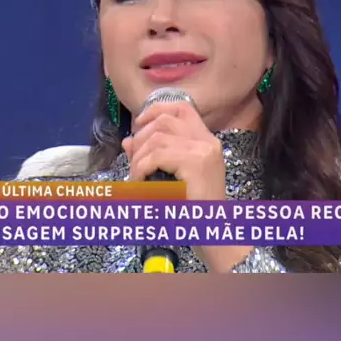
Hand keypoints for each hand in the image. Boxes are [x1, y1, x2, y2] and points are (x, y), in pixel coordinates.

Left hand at [122, 101, 251, 271]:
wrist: (212, 232)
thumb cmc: (191, 208)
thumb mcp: (170, 176)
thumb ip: (151, 155)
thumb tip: (128, 141)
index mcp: (206, 140)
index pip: (182, 108)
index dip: (156, 110)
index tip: (139, 125)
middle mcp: (207, 141)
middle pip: (164, 121)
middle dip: (141, 137)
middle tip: (134, 160)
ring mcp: (204, 150)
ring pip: (157, 137)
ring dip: (139, 156)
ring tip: (136, 175)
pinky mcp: (196, 162)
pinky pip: (157, 155)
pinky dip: (141, 166)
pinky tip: (140, 180)